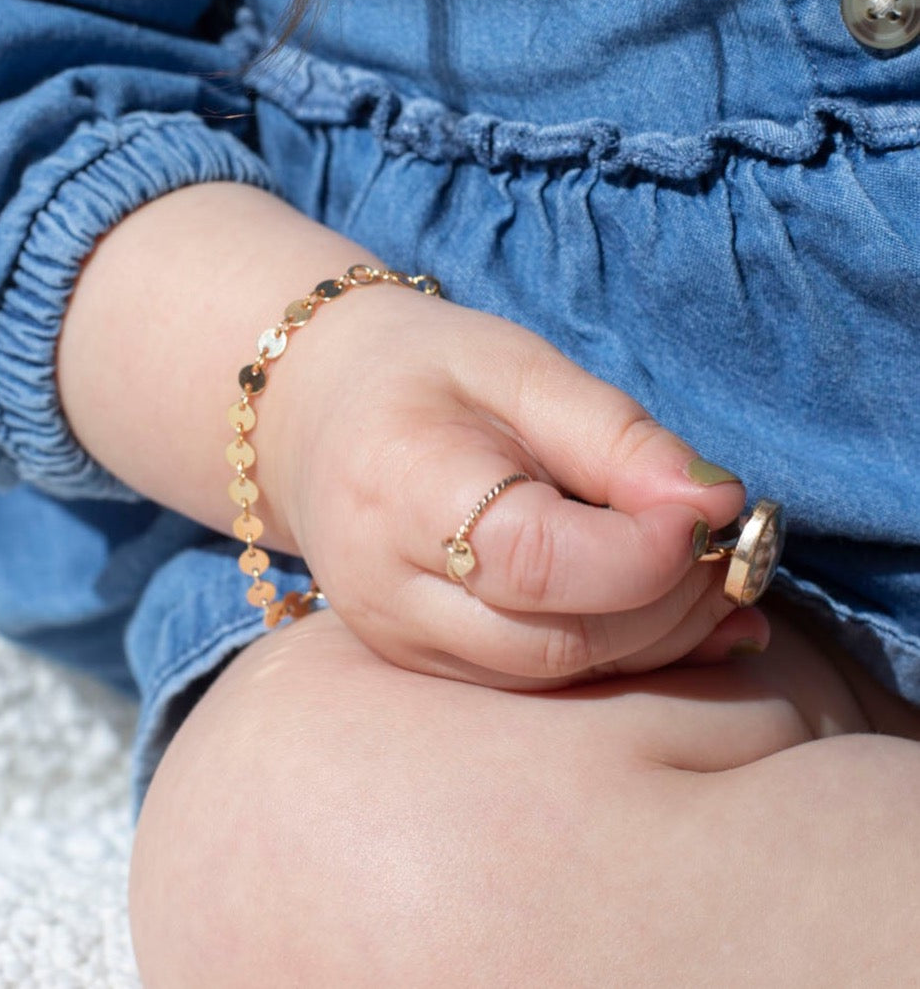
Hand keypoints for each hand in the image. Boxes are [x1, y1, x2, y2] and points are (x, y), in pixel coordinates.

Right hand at [262, 281, 760, 690]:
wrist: (325, 418)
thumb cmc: (422, 375)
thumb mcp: (517, 367)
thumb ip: (614, 435)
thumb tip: (715, 505)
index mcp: (396, 487)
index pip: (531, 558)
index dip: (642, 552)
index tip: (713, 509)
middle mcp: (385, 589)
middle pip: (554, 641)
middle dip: (669, 602)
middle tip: (729, 540)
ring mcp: (398, 642)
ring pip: (557, 679)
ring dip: (659, 637)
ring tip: (712, 572)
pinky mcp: (424, 666)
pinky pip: (541, 687)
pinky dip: (625, 656)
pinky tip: (679, 615)